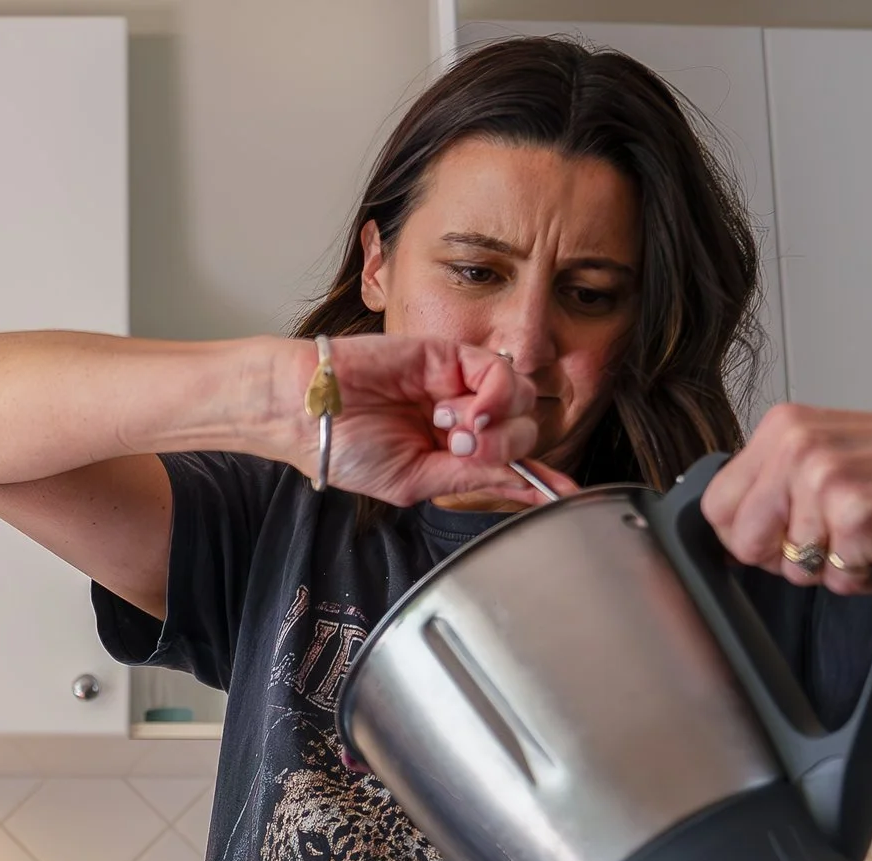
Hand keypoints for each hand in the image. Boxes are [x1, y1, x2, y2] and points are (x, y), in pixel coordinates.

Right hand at [286, 335, 575, 506]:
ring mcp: (457, 384)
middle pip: (524, 429)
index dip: (540, 476)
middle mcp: (460, 417)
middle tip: (464, 449)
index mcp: (450, 452)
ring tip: (455, 430)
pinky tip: (464, 408)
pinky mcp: (449, 354)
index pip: (510, 462)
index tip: (566, 494)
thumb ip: (470, 478)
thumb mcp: (415, 481)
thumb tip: (521, 487)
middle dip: (505, 447)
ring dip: (498, 422)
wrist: (305, 411)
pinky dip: (495, 391)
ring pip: (520, 398)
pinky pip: (498, 369)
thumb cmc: (343, 449)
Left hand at [702, 404, 871, 595]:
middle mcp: (798, 447)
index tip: (783, 535)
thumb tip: (723, 534)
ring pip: (794, 567)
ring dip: (836, 566)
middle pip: (744, 542)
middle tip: (834, 535)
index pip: (716, 505)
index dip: (745, 536)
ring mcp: (827, 480)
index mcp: (783, 427)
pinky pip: (838, 580)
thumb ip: (773, 485)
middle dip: (786, 557)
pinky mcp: (860, 517)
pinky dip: (866, 576)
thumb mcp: (827, 453)